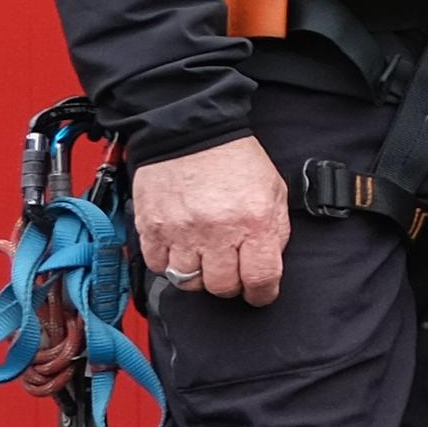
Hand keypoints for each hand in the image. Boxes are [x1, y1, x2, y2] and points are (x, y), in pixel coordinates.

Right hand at [133, 134, 291, 309]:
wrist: (193, 133)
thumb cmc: (235, 160)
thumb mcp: (274, 191)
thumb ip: (275, 230)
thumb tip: (268, 263)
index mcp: (253, 222)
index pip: (260, 279)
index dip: (262, 294)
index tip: (260, 294)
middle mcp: (216, 230)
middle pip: (222, 286)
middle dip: (231, 285)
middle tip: (231, 271)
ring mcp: (181, 231)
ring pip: (189, 281)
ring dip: (199, 276)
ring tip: (205, 258)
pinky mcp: (153, 227)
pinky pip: (158, 266)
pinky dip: (169, 264)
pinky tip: (181, 249)